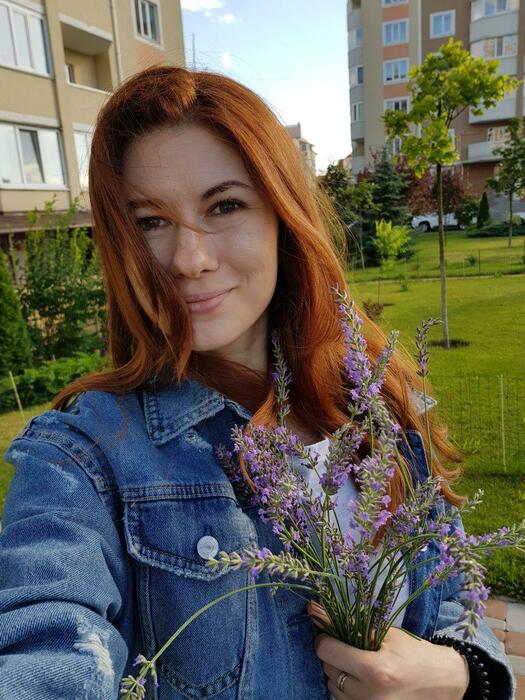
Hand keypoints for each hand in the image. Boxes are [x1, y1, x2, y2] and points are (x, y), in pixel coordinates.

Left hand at [308, 603, 468, 699]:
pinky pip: (342, 699)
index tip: (330, 631)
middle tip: (349, 647)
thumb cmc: (415, 654)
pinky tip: (360, 679)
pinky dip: (347, 688)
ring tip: (358, 665)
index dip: (325, 637)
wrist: (443, 684)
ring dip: (339, 672)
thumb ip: (351, 625)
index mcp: (376, 670)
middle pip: (328, 669)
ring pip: (332, 686)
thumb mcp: (387, 635)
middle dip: (334, 655)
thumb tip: (314, 610)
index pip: (327, 651)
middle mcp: (370, 696)